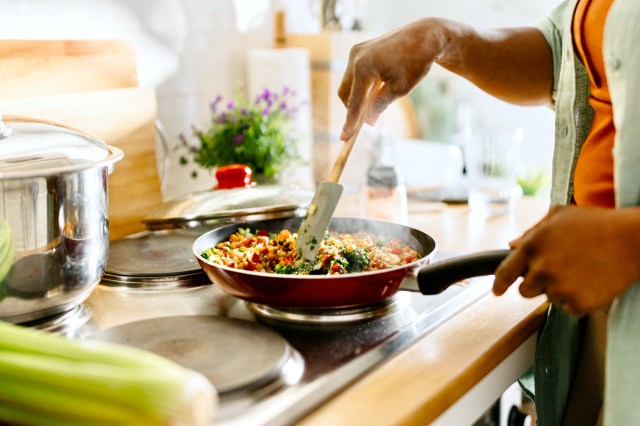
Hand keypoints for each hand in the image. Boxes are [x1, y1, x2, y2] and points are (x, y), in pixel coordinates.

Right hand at [338, 18, 447, 139]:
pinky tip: (376, 88)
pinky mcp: (360, 50)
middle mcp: (355, 58)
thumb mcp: (400, 89)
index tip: (344, 138)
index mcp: (364, 68)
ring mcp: (356, 52)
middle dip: (352, 108)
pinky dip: (361, 85)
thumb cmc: (415, 62)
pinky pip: (354, 73)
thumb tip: (368, 122)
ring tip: (375, 102)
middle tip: (363, 122)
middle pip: (344, 92)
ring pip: (348, 83)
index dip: (350, 122)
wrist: (424, 37)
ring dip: (357, 96)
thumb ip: (380, 105)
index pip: (354, 102)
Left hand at [493, 205, 639, 314]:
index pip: (505, 272)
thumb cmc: (598, 224)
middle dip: (537, 283)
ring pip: (549, 299)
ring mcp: (559, 288)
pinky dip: (578, 299)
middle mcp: (542, 268)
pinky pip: (569, 309)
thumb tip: (512, 246)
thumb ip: (532, 232)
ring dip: (560, 289)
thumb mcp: (560, 216)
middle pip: (525, 291)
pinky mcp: (578, 303)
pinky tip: (592, 281)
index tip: (497, 291)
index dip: (499, 284)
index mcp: (533, 246)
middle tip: (559, 270)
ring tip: (581, 270)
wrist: (633, 241)